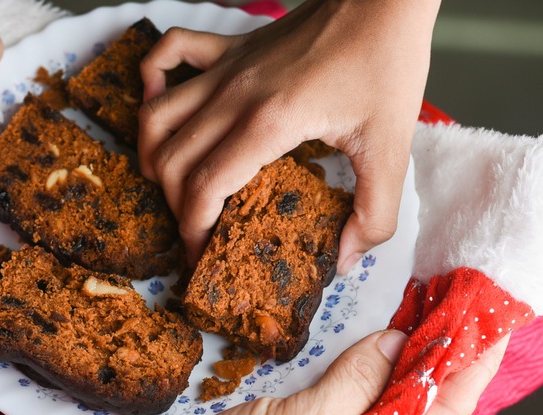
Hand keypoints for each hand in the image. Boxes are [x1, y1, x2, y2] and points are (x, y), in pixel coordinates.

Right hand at [139, 0, 440, 271]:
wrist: (383, 1)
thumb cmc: (386, 64)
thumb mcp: (391, 149)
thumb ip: (374, 215)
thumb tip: (345, 261)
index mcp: (268, 123)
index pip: (203, 187)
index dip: (192, 230)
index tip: (201, 253)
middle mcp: (234, 95)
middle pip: (170, 161)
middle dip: (175, 206)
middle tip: (197, 228)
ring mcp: (226, 68)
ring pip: (156, 116)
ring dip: (154, 156)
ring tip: (171, 184)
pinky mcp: (230, 48)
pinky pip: (169, 52)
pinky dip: (151, 79)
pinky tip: (160, 101)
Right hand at [182, 330, 509, 414]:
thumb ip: (357, 388)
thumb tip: (401, 344)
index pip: (447, 406)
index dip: (471, 358)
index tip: (483, 311)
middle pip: (431, 400)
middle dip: (449, 349)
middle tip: (458, 299)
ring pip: (400, 396)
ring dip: (418, 354)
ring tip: (429, 310)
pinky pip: (368, 397)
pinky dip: (381, 365)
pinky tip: (382, 341)